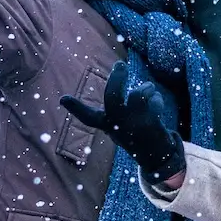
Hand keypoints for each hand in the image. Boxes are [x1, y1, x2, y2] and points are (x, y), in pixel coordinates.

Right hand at [60, 61, 185, 183]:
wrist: (155, 155)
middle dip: (117, 78)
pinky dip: (156, 98)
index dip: (75, 108)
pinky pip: (154, 101)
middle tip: (120, 64)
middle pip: (113, 96)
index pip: (88, 118)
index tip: (63, 99)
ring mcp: (134, 124)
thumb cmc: (133, 133)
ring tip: (149, 88)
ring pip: (138, 95)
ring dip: (146, 88)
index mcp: (107, 124)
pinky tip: (157, 105)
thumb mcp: (119, 123)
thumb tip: (118, 73)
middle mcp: (118, 125)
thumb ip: (115, 106)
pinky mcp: (151, 124)